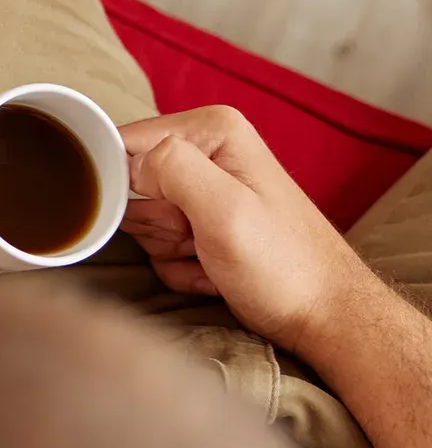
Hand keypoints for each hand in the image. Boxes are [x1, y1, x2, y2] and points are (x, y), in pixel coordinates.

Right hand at [120, 106, 376, 356]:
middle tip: (197, 241)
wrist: (323, 317)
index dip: (129, 189)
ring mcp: (203, 189)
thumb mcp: (226, 211)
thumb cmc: (284, 267)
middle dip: (156, 224)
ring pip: (141, 218)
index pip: (125, 144)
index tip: (170, 220)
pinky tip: (213, 273)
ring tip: (210, 259)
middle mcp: (206, 150)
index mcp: (212, 130)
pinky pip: (156, 244)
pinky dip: (177, 266)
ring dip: (166, 249)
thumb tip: (127, 162)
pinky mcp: (200, 223)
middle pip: (130, 184)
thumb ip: (172, 168)